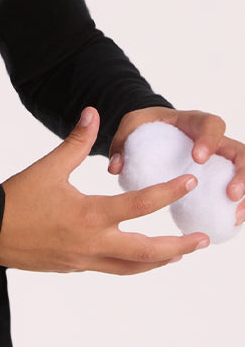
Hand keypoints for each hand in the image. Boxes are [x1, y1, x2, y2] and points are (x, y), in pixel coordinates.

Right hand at [0, 107, 208, 273]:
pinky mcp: (74, 267)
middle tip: (202, 241)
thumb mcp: (48, 166)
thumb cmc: (18, 198)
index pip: (140, 204)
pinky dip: (132, 264)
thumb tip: (94, 114)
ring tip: (178, 254)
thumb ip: (76, 142)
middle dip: (178, 247)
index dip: (168, 192)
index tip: (189, 182)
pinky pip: (112, 269)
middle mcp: (93, 243)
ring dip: (159, 261)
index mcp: (90, 215)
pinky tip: (137, 255)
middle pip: (148, 252)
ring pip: (132, 268)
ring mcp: (84, 260)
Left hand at [108, 107, 244, 221]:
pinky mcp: (221, 178)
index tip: (198, 158)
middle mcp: (216, 141)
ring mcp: (222, 161)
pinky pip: (238, 191)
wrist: (156, 132)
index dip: (210, 140)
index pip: (212, 124)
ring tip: (235, 216)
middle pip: (241, 153)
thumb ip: (122, 141)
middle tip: (230, 194)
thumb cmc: (147, 127)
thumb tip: (115, 167)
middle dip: (241, 174)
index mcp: (194, 122)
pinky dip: (239, 206)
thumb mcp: (132, 126)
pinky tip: (231, 224)